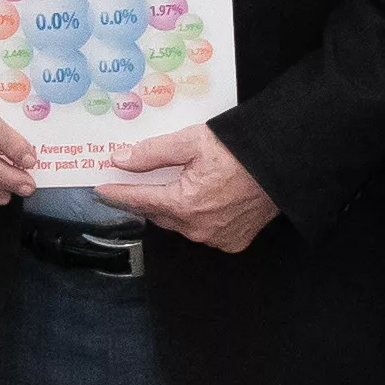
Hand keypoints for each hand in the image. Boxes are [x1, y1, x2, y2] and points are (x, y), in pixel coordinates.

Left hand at [99, 127, 276, 252]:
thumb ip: (153, 153)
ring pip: (181, 225)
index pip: (140, 201)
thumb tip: (121, 160)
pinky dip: (197, 218)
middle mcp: (198, 229)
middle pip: (160, 214)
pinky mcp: (233, 241)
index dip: (118, 194)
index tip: (101, 190)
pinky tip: (201, 200)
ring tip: (172, 187)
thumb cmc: (240, 150)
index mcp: (185, 205)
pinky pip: (204, 232)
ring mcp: (217, 239)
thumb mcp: (193, 142)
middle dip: (147, 198)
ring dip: (173, 209)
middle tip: (135, 183)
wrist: (284, 164)